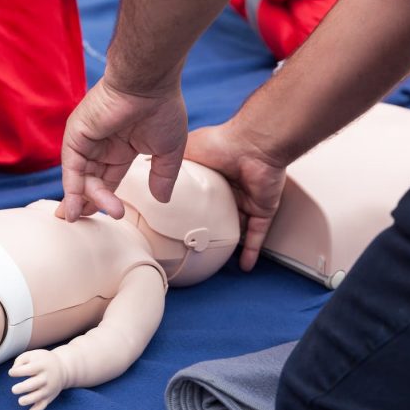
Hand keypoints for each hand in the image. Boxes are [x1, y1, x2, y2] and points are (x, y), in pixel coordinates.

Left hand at [9, 349, 65, 409]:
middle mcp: (46, 377)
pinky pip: (44, 405)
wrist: (63, 368)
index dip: (17, 372)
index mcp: (41, 365)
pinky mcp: (50, 396)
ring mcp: (49, 388)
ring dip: (28, 400)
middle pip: (33, 384)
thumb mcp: (32, 355)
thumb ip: (20, 360)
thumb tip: (13, 371)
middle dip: (22, 388)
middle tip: (14, 389)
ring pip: (38, 397)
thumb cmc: (41, 361)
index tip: (11, 373)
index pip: (29, 369)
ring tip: (20, 401)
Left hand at [57, 76, 187, 221]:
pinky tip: (75, 206)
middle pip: (91, 181)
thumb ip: (163, 176)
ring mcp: (87, 139)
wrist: (149, 82)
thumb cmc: (163, 108)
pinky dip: (72, 188)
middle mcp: (101, 145)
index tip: (107, 217)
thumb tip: (162, 200)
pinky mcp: (76, 134)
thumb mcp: (169, 151)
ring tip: (86, 216)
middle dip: (91, 204)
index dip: (106, 199)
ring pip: (81, 178)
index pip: (108, 179)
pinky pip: (71, 167)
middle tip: (98, 219)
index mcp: (122, 147)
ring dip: (85, 199)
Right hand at [185, 122, 286, 271]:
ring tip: (215, 258)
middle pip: (220, 214)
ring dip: (230, 242)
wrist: (252, 145)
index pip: (201, 197)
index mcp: (214, 175)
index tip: (176, 222)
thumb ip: (170, 161)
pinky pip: (257, 235)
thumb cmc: (221, 142)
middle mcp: (231, 189)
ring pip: (238, 227)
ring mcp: (248, 200)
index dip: (190, 209)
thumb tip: (147, 165)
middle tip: (193, 244)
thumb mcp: (186, 150)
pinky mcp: (262, 209)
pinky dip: (252, 251)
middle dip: (210, 228)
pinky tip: (244, 266)